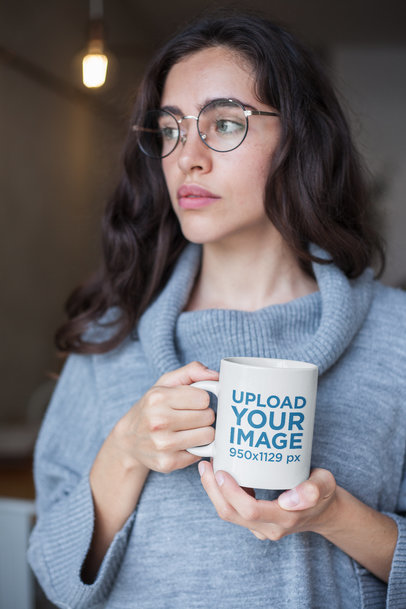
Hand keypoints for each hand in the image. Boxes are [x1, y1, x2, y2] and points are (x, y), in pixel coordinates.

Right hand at [112, 361, 217, 473]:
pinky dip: (196, 449)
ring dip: (203, 432)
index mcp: (158, 398)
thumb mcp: (166, 383)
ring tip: (189, 429)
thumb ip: (192, 371)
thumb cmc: (153, 407)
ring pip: (208, 436)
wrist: (128, 440)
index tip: (192, 403)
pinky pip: (200, 454)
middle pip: (208, 417)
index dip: (201, 400)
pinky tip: (183, 443)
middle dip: (204, 416)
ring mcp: (162, 444)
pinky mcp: (167, 463)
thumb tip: (216, 375)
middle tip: (191, 417)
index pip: (204, 398)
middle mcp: (158, 421)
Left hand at [198, 462, 336, 539]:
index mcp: (284, 519)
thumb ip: (312, 490)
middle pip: (231, 514)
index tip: (221, 471)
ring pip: (228, 514)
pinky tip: (217, 474)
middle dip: (213, 490)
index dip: (231, 493)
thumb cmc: (323, 492)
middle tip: (205, 465)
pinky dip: (221, 494)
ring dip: (213, 492)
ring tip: (207, 467)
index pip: (249, 510)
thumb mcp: (325, 485)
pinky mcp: (254, 522)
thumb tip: (289, 500)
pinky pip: (232, 511)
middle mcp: (268, 528)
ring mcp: (260, 527)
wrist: (324, 510)